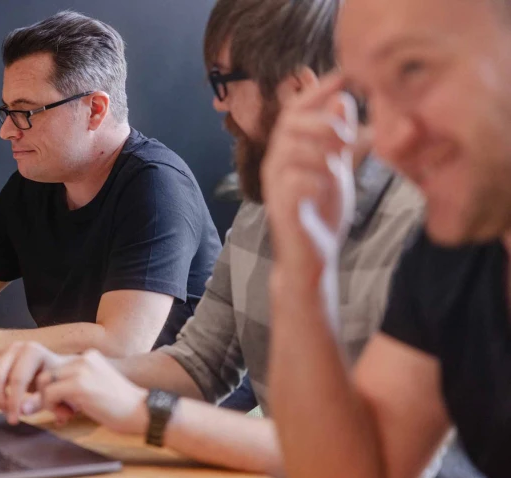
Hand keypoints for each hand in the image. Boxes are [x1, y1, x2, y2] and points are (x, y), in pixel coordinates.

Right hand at [0, 341, 72, 423]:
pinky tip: (1, 401)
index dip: (13, 402)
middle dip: (0, 400)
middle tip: (9, 415)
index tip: (14, 419)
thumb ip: (39, 402)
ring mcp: (5, 352)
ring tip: (6, 408)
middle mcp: (17, 348)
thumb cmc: (55, 379)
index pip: (17, 379)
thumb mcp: (52, 390)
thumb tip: (22, 411)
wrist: (54, 368)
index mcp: (33, 351)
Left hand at [35, 349, 148, 434]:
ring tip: (65, 413)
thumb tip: (39, 396)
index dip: (53, 388)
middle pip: (46, 373)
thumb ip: (72, 386)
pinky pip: (49, 394)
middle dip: (47, 394)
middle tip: (62, 411)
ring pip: (44, 382)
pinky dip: (51, 407)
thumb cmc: (119, 406)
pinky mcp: (79, 385)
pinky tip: (67, 415)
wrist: (141, 412)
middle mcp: (83, 358)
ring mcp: (81, 370)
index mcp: (88, 357)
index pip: (56, 368)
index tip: (63, 405)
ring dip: (48, 401)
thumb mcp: (94, 387)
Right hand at [262, 73, 352, 291]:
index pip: (296, 110)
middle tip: (346, 136)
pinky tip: (326, 190)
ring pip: (290, 149)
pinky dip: (315, 181)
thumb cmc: (322, 211)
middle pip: (289, 123)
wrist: (313, 257)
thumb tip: (342, 100)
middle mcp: (278, 164)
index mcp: (291, 150)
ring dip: (320, 152)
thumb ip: (339, 138)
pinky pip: (294, 182)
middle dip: (321, 122)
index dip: (317, 90)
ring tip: (338, 168)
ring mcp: (276, 186)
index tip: (344, 74)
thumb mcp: (336, 168)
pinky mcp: (281, 208)